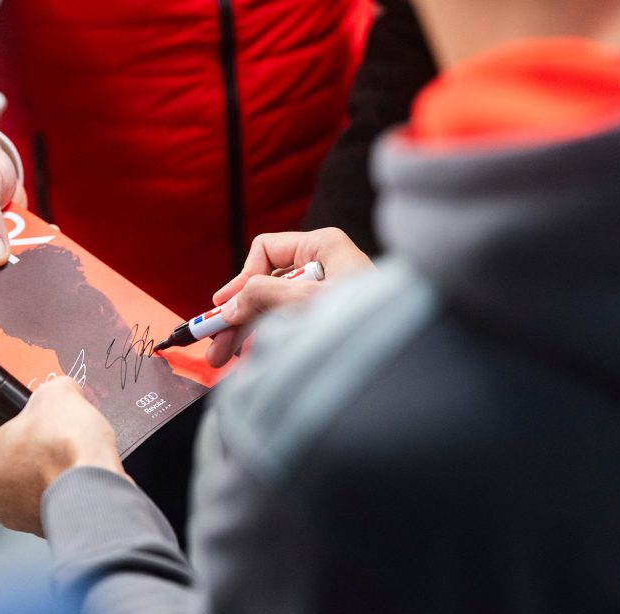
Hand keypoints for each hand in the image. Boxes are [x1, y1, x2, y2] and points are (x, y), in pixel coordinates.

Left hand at [0, 377, 125, 535]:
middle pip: (0, 459)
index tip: (27, 415)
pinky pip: (46, 500)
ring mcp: (12, 517)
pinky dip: (59, 489)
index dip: (6, 416)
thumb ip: (49, 389)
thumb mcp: (57, 393)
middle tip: (50, 432)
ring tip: (68, 454)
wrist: (97, 488)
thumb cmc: (66, 447)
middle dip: (24, 446)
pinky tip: (75, 474)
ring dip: (41, 470)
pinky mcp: (40, 529)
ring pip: (22, 483)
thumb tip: (60, 391)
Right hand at [205, 228, 373, 367]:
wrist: (405, 357)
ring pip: (276, 307)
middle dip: (238, 314)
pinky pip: (292, 323)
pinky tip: (255, 358)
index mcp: (323, 246)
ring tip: (226, 360)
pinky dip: (271, 338)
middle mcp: (325, 265)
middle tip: (214, 344)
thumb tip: (228, 307)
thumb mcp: (305, 301)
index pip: (267, 250)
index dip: (242, 278)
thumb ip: (261, 297)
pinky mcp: (332, 317)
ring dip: (249, 331)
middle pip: (267, 283)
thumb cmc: (362, 319)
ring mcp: (328, 292)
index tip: (224, 309)